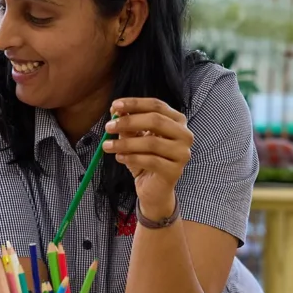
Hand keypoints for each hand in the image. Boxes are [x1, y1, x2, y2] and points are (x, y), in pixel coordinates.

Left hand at [105, 98, 193, 218]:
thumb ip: (128, 124)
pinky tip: (119, 158)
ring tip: (107, 146)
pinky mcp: (175, 171)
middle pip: (156, 120)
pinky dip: (132, 158)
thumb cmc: (145, 159)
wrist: (153, 188)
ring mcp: (182, 153)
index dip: (135, 104)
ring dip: (125, 143)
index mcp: (177, 121)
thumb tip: (116, 110)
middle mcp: (184, 134)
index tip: (114, 106)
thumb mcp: (135, 138)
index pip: (156, 105)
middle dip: (128, 122)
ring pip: (152, 142)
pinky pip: (151, 161)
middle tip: (108, 127)